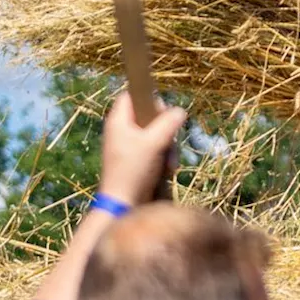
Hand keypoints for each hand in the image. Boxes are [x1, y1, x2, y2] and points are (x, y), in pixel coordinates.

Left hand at [97, 91, 187, 206]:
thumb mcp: (154, 143)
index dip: (148, 98)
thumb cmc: (133, 170)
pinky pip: (156, 150)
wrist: (123, 204)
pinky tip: (167, 170)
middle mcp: (122, 131)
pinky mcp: (137, 160)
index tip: (162, 110)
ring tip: (169, 163)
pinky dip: (164, 158)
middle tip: (170, 139)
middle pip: (150, 116)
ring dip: (168, 147)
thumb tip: (180, 111)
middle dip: (166, 128)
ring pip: (157, 134)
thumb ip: (169, 123)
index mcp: (119, 121)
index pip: (131, 96)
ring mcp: (130, 146)